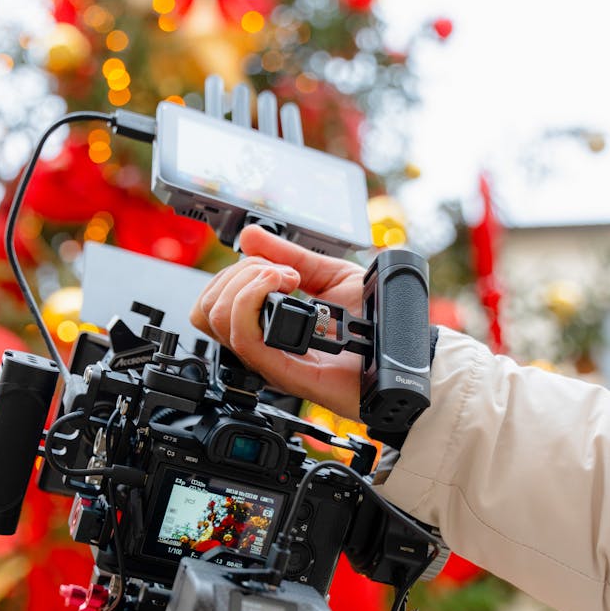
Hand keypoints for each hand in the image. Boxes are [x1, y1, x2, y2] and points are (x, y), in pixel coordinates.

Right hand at [190, 224, 364, 417]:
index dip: (234, 273)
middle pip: (207, 312)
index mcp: (266, 327)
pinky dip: (256, 300)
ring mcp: (271, 361)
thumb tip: (250, 236)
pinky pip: (247, 339)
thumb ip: (289, 255)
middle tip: (280, 272)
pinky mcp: (286, 373)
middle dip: (236, 276)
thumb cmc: (374, 325)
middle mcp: (262, 347)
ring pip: (221, 321)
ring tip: (286, 278)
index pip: (214, 303)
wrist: (402, 355)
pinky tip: (289, 286)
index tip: (275, 265)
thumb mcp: (330, 275)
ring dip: (246, 284)